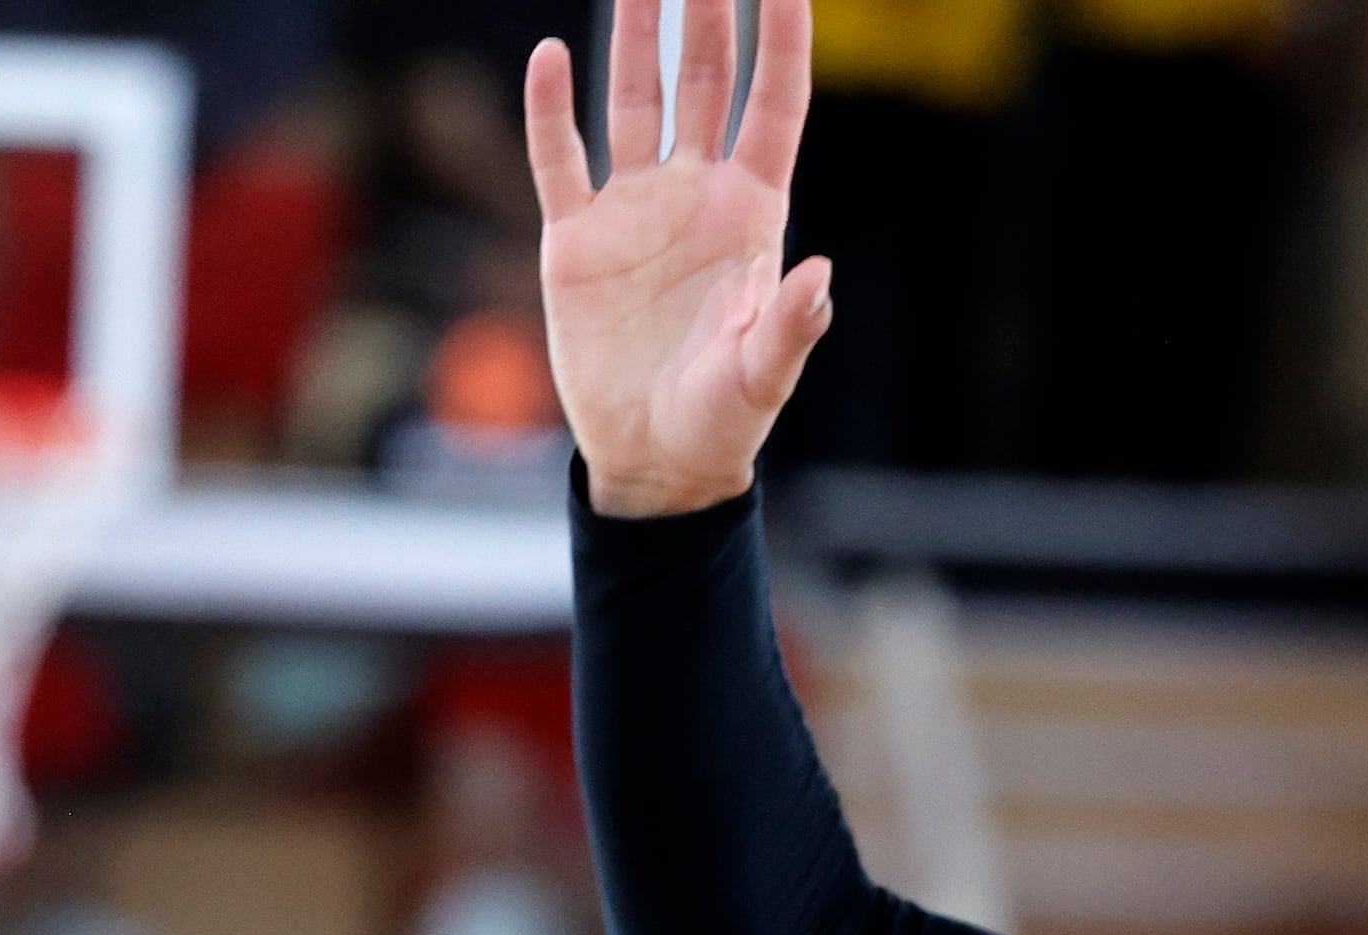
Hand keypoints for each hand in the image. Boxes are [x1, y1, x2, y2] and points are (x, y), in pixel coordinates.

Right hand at [529, 0, 829, 516]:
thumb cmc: (723, 418)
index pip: (774, 104)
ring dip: (635, 39)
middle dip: (706, 16)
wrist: (651, 456)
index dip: (783, 42)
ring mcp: (633, 211)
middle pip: (705, 82)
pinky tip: (550, 57)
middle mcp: (695, 194)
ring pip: (634, 102)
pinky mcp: (574, 241)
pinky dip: (550, 110)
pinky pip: (559, 160)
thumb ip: (789, 326)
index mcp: (753, 211)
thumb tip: (817, 276)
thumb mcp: (764, 377)